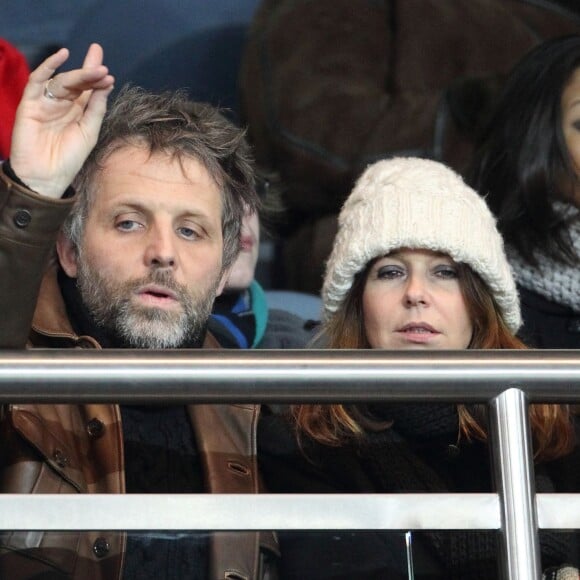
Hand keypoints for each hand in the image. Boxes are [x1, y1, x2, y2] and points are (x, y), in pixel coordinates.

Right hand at [9, 43, 114, 198]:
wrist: (46, 176)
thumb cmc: (69, 158)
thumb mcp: (89, 132)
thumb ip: (96, 109)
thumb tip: (106, 84)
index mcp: (78, 112)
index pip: (88, 89)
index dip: (96, 77)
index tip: (107, 69)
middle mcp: (62, 105)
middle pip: (77, 83)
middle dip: (91, 74)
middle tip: (104, 70)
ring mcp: (46, 102)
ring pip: (62, 81)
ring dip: (79, 75)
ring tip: (97, 71)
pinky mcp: (30, 103)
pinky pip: (37, 80)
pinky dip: (48, 67)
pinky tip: (62, 56)